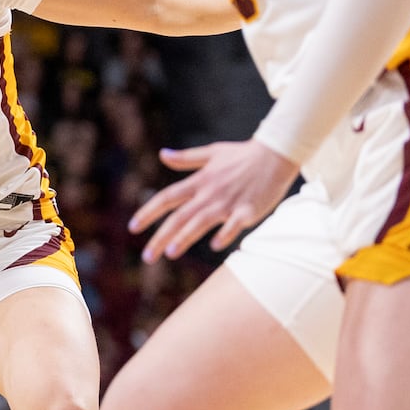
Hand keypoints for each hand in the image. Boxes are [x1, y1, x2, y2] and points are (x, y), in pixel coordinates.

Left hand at [129, 140, 299, 261]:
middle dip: (161, 237)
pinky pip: (234, 224)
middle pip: (180, 217)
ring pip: (202, 222)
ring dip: (186, 237)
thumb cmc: (243, 154)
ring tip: (170, 253)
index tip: (133, 228)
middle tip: (147, 257)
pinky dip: (225, 233)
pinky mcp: (248, 209)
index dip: (148, 212)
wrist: (277, 153)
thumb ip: (186, 158)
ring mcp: (228, 202)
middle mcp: (209, 193)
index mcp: (199, 181)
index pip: (167, 198)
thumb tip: (162, 155)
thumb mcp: (212, 153)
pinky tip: (215, 246)